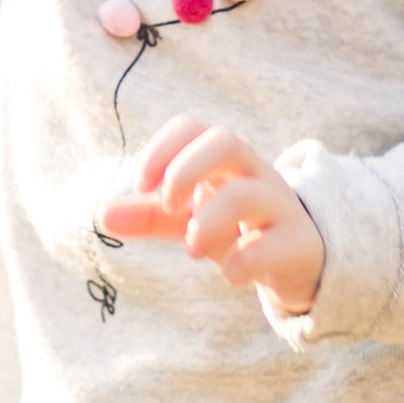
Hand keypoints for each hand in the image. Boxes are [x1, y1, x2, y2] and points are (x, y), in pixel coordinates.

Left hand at [97, 114, 325, 316]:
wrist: (301, 260)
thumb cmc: (239, 229)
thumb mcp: (191, 219)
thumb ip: (150, 214)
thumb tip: (101, 215)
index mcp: (225, 162)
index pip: (195, 128)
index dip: (164, 148)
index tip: (143, 184)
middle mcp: (254, 175)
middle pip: (227, 142)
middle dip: (187, 170)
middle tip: (169, 204)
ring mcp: (280, 208)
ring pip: (249, 193)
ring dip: (210, 219)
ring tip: (191, 247)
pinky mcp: (298, 245)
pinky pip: (275, 244)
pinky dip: (244, 260)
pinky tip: (228, 274)